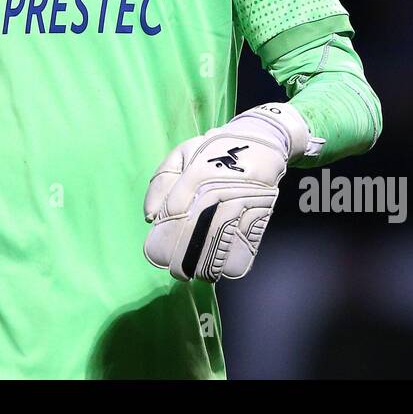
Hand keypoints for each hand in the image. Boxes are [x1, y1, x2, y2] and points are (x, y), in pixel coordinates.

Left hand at [143, 103, 313, 281]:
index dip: (166, 235)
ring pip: (222, 236)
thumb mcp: (182, 154)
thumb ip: (161, 182)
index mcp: (196, 171)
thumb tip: (150, 217)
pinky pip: (249, 237)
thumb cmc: (214, 150)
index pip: (176, 210)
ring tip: (198, 274)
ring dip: (209, 261)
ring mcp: (243, 196)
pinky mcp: (263, 206)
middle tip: (177, 272)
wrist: (261, 139)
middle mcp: (219, 185)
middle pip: (198, 228)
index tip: (160, 254)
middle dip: (185, 255)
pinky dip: (236, 256)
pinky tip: (224, 269)